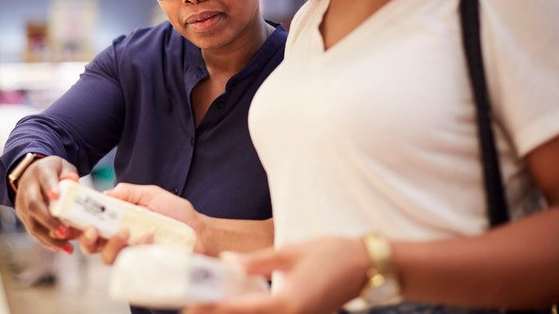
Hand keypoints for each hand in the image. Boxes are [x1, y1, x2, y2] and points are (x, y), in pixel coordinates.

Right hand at [14, 155, 80, 251]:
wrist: (31, 172)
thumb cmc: (53, 171)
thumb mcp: (63, 166)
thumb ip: (69, 173)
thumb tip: (73, 180)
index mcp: (40, 172)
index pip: (45, 180)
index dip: (50, 188)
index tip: (56, 196)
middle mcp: (28, 188)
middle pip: (34, 205)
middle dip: (49, 221)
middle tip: (65, 232)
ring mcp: (22, 203)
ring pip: (32, 223)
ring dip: (48, 237)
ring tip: (66, 247)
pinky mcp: (22, 215)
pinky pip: (32, 230)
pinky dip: (45, 241)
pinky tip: (59, 248)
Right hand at [77, 183, 205, 262]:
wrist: (200, 231)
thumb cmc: (177, 213)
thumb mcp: (152, 194)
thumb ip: (129, 192)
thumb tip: (105, 194)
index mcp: (119, 222)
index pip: (91, 225)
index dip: (78, 223)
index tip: (75, 217)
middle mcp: (121, 240)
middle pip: (91, 246)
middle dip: (86, 239)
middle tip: (93, 229)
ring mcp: (132, 255)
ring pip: (107, 258)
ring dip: (112, 244)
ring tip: (126, 231)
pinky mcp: (145, 266)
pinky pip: (133, 262)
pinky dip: (139, 247)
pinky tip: (151, 236)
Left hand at [184, 237, 368, 313]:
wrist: (368, 267)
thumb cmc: (332, 255)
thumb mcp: (291, 252)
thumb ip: (257, 261)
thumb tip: (226, 262)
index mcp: (287, 303)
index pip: (239, 310)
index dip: (212, 309)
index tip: (190, 307)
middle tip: (191, 309)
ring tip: (209, 306)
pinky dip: (250, 312)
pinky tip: (237, 305)